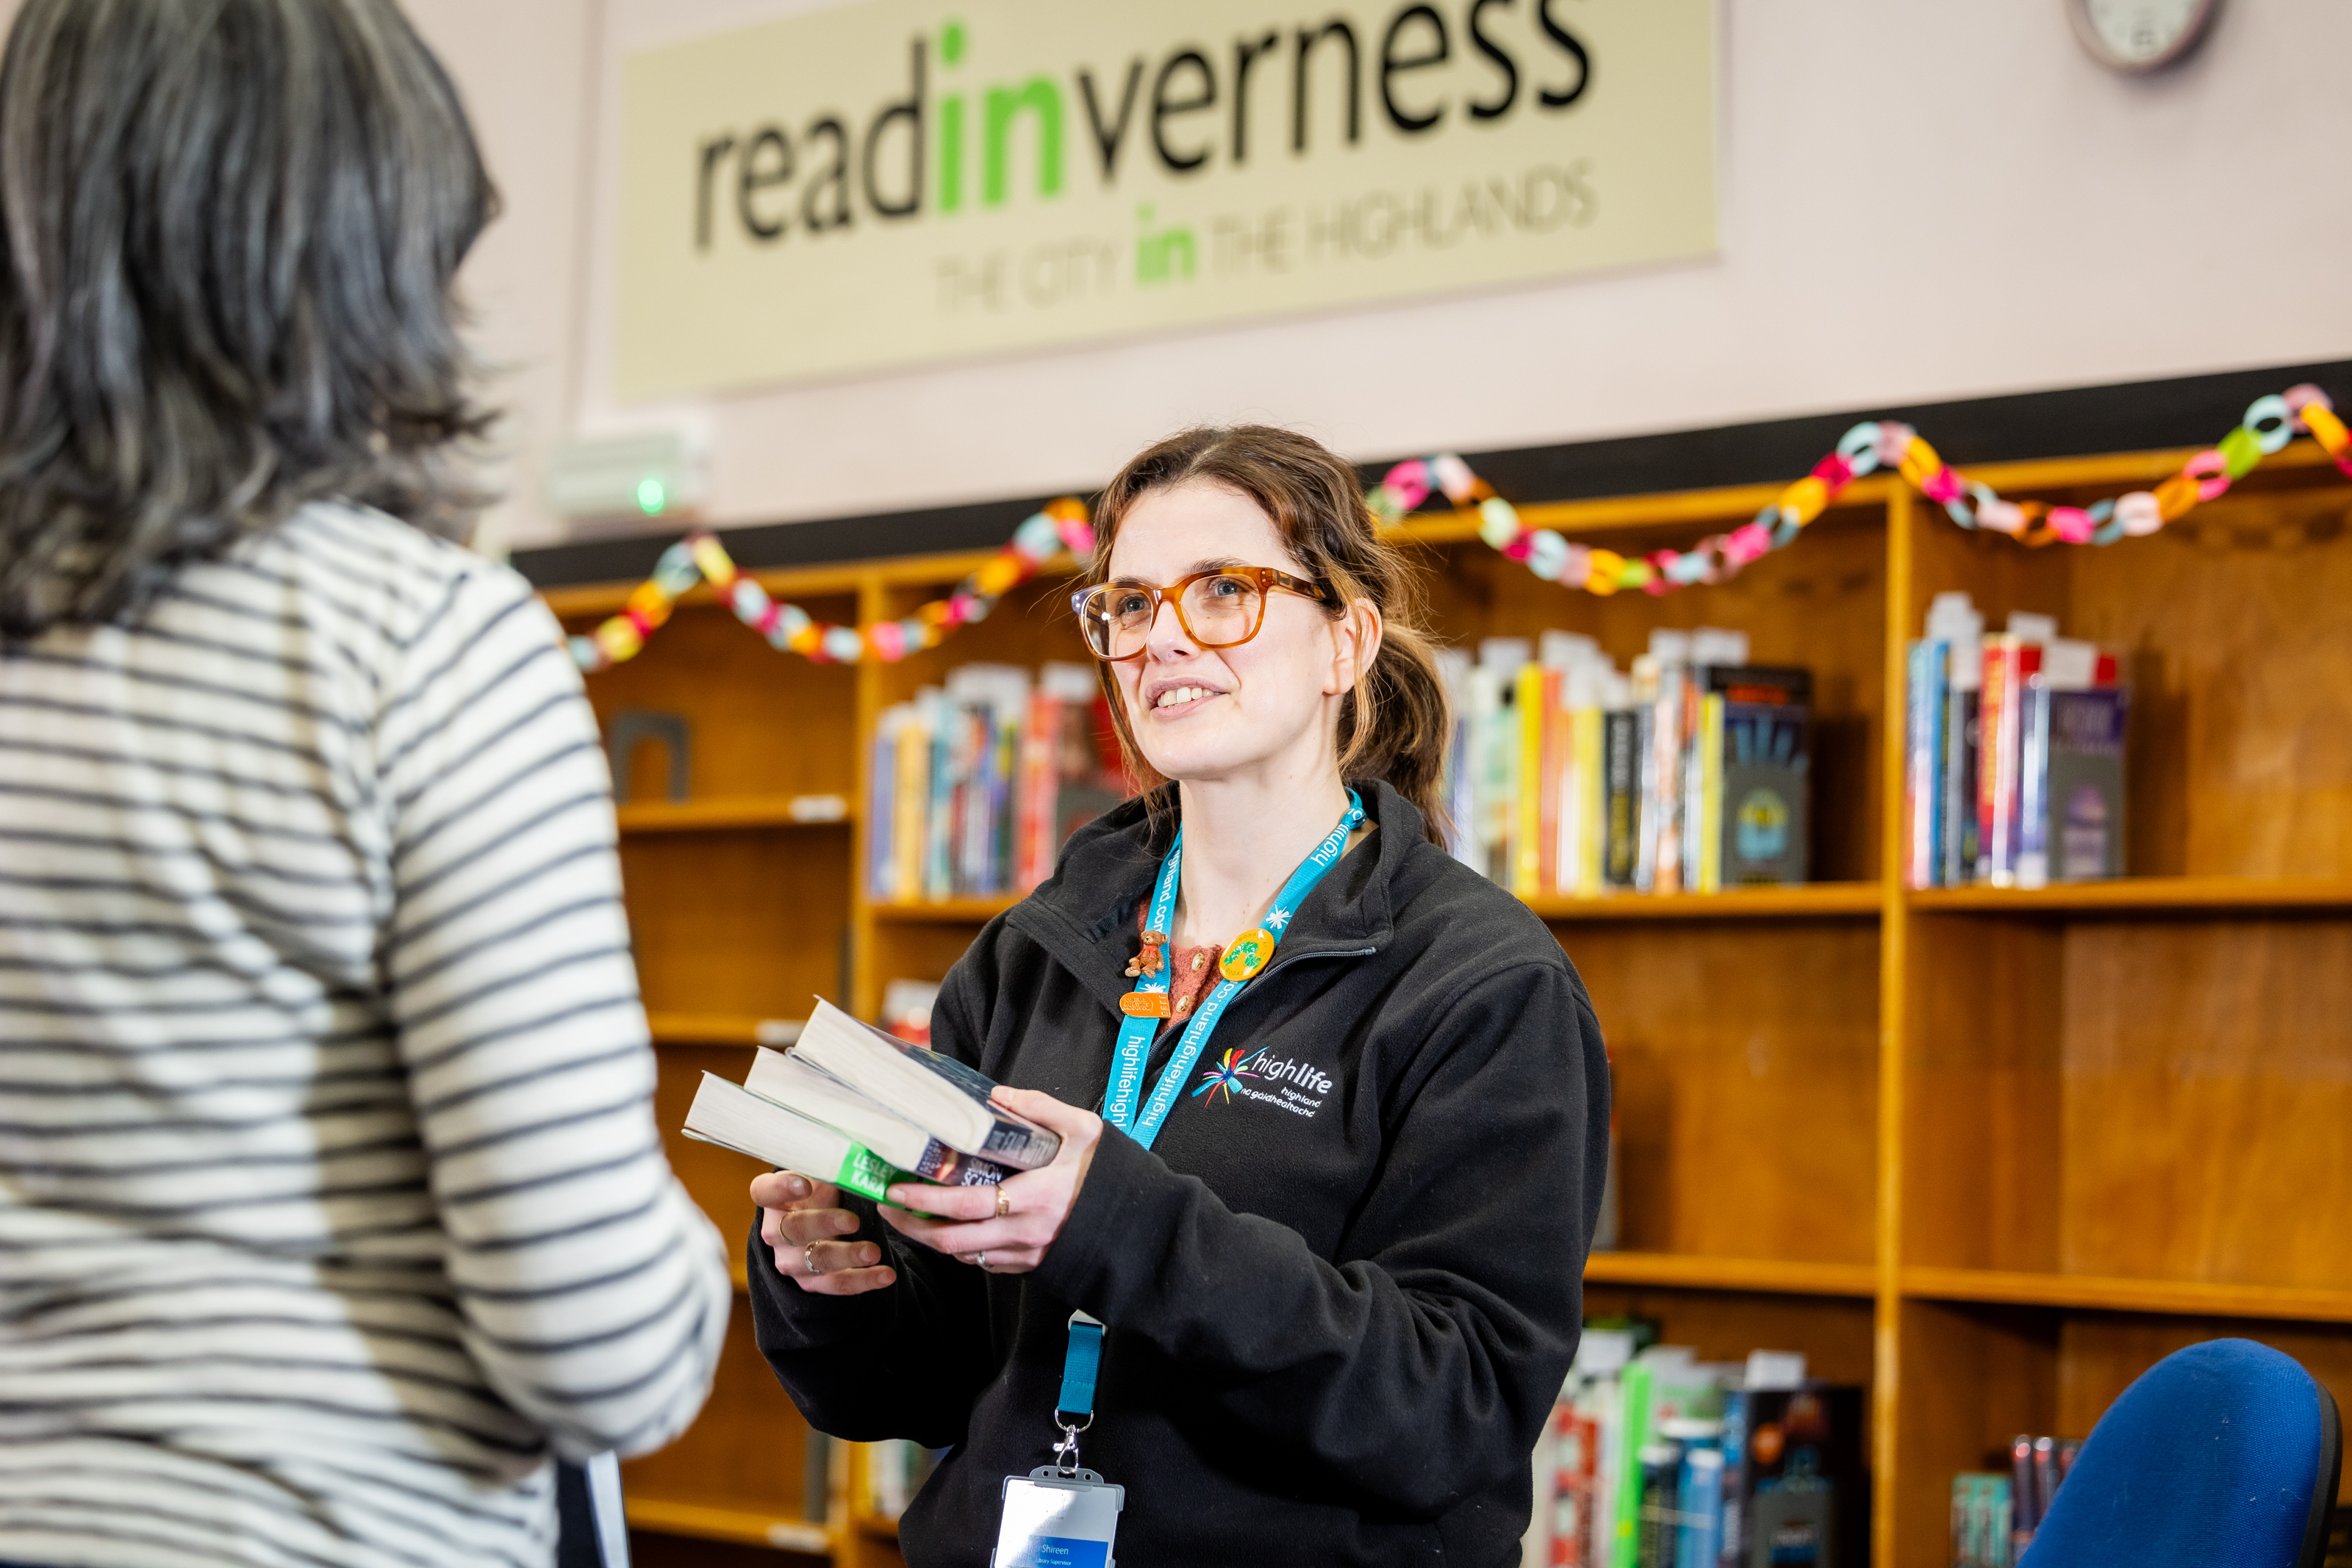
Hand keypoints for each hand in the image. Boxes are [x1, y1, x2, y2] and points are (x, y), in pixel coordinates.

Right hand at [752, 1170, 895, 1295]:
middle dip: (823, 1224)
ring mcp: (792, 1261)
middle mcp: (776, 1232)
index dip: (780, 1188)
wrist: (820, 1226)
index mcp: (774, 1199)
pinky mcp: (811, 1283)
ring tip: (874, 1252)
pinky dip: (863, 1281)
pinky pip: (835, 1285)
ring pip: (816, 1261)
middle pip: (792, 1230)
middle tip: (852, 1220)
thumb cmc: (821, 1193)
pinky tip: (886, 1275)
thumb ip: (833, 1163)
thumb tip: (865, 1147)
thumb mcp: (823, 1175)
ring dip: (847, 1256)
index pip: (764, 1192)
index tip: (804, 1183)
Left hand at [879, 1088, 1102, 1274]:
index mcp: (1034, 1198)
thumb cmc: (1113, 1175)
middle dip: (912, 1226)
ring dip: (932, 1239)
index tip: (896, 1187)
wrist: (1143, 1224)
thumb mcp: (1085, 1130)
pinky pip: (986, 1262)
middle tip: (888, 1205)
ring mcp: (1028, 1254)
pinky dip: (962, 1248)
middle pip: (952, 1241)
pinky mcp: (1033, 1266)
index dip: (925, 1200)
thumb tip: (999, 1096)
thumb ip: (1042, 1109)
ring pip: (964, 1255)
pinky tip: (953, 1228)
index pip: (965, 1205)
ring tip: (911, 1215)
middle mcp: (1025, 1233)